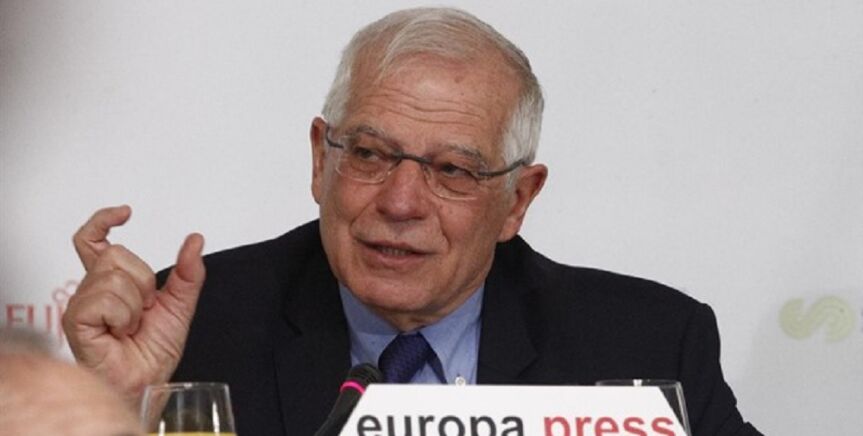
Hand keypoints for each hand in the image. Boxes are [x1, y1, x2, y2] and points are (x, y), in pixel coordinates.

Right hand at [62, 205, 205, 404]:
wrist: (149, 380)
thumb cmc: (155, 350)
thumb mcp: (180, 304)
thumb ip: (188, 271)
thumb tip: (195, 240)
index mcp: (112, 282)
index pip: (93, 241)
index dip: (103, 220)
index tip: (126, 213)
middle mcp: (92, 289)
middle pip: (114, 253)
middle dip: (143, 281)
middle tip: (144, 309)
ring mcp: (82, 304)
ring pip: (113, 276)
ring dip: (135, 303)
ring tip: (131, 325)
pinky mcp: (76, 320)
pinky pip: (105, 299)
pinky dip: (123, 316)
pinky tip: (119, 332)